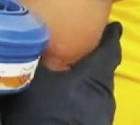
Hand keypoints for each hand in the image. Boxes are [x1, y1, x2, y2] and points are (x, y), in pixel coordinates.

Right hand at [0, 21, 122, 124]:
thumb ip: (33, 56)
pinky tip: (65, 100)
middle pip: (105, 70)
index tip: (112, 24)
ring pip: (98, 90)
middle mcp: (106, 94)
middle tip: (78, 47)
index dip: (111, 34)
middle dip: (93, 59)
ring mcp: (103, 116)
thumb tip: (27, 35)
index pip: (111, 48)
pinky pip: (92, 106)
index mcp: (95, 75)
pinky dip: (82, 98)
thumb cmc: (43, 113)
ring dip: (86, 81)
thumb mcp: (30, 79)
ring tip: (68, 74)